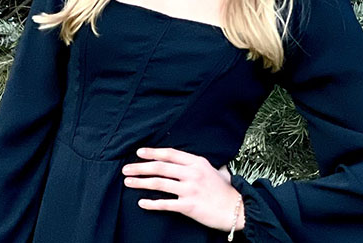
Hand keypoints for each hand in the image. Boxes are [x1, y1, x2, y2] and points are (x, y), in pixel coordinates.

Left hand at [121, 147, 244, 231]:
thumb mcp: (216, 170)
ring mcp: (189, 189)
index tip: (139, 152)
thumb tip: (197, 161)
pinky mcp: (188, 206)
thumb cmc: (226, 190)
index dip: (153, 152)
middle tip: (126, 169)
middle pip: (161, 167)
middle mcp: (192, 173)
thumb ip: (203, 165)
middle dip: (141, 167)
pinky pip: (166, 204)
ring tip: (128, 182)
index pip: (170, 153)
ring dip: (141, 182)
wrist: (236, 209)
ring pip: (159, 183)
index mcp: (197, 162)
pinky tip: (141, 202)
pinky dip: (152, 203)